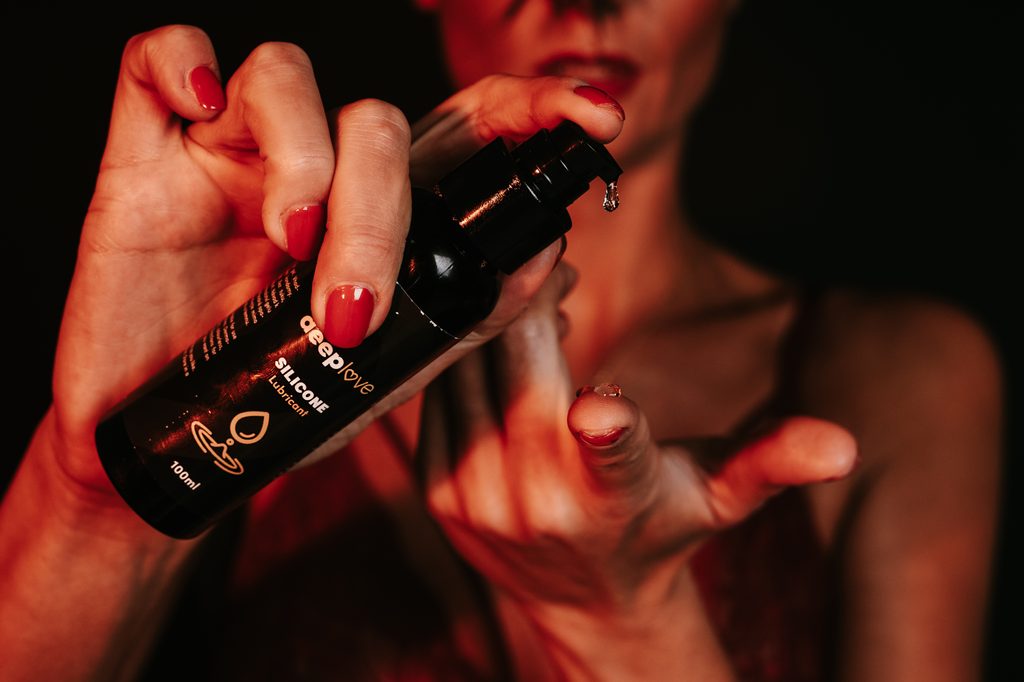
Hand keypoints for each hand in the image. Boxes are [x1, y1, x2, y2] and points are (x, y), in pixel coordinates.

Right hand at [44, 25, 625, 516]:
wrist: (180, 447)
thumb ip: (469, 315)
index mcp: (383, 208)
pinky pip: (160, 58)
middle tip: (355, 308)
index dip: (531, 109)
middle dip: (381, 211)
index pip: (462, 128)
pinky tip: (202, 113)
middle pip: (377, 122)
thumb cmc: (287, 402)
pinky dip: (184, 65)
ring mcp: (236, 153)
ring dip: (302, 161)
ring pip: (286, 77)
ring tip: (288, 245)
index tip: (597, 119)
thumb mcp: (390, 370)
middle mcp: (320, 168)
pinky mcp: (147, 152)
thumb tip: (550, 257)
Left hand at [417, 265, 857, 677]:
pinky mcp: (434, 489)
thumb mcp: (719, 494)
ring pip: (467, 365)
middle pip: (518, 362)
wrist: (583, 598)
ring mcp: (473, 496)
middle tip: (560, 265)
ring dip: (499, 317)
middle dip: (535, 294)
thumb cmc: (660, 528)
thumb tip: (843, 446)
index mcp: (614, 496)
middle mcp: (534, 502)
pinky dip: (470, 353)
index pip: (611, 457)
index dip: (605, 431)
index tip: (600, 401)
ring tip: (540, 306)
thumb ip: (772, 459)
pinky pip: (439, 390)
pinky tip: (505, 347)